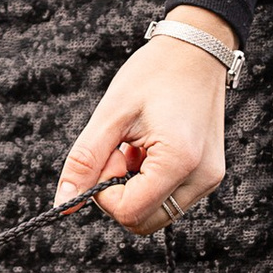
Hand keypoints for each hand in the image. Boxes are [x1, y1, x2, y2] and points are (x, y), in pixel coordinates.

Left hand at [58, 10, 232, 230]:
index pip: (129, 212)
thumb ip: (84, 161)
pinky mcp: (209, 175)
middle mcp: (202, 178)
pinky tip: (150, 149)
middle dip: (119, 196)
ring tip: (136, 148)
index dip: (104, 193)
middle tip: (118, 153)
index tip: (107, 156)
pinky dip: (150, 183)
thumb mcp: (111, 114)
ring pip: (156, 214)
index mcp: (179, 161)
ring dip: (135, 189)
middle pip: (143, 222)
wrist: (196, 50)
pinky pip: (170, 198)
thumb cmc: (155, 73)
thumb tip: (63, 203)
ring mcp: (209, 179)